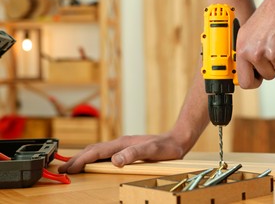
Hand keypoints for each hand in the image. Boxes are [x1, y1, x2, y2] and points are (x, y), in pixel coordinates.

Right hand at [58, 133, 185, 173]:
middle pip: (93, 150)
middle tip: (62, 170)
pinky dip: (94, 158)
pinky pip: (105, 153)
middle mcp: (121, 143)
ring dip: (83, 158)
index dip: (81, 161)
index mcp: (123, 143)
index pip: (97, 152)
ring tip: (71, 166)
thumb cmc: (166, 147)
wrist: (177, 140)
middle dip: (76, 160)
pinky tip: (93, 163)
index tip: (68, 169)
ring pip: (98, 151)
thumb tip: (115, 160)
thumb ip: (134, 154)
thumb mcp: (152, 151)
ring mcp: (123, 145)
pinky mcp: (127, 149)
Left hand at [236, 2, 274, 88]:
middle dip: (272, 66)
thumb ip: (246, 53)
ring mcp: (274, 54)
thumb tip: (246, 70)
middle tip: (273, 49)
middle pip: (267, 76)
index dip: (254, 81)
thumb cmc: (267, 16)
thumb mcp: (246, 34)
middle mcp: (256, 54)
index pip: (245, 81)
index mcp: (243, 50)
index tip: (258, 77)